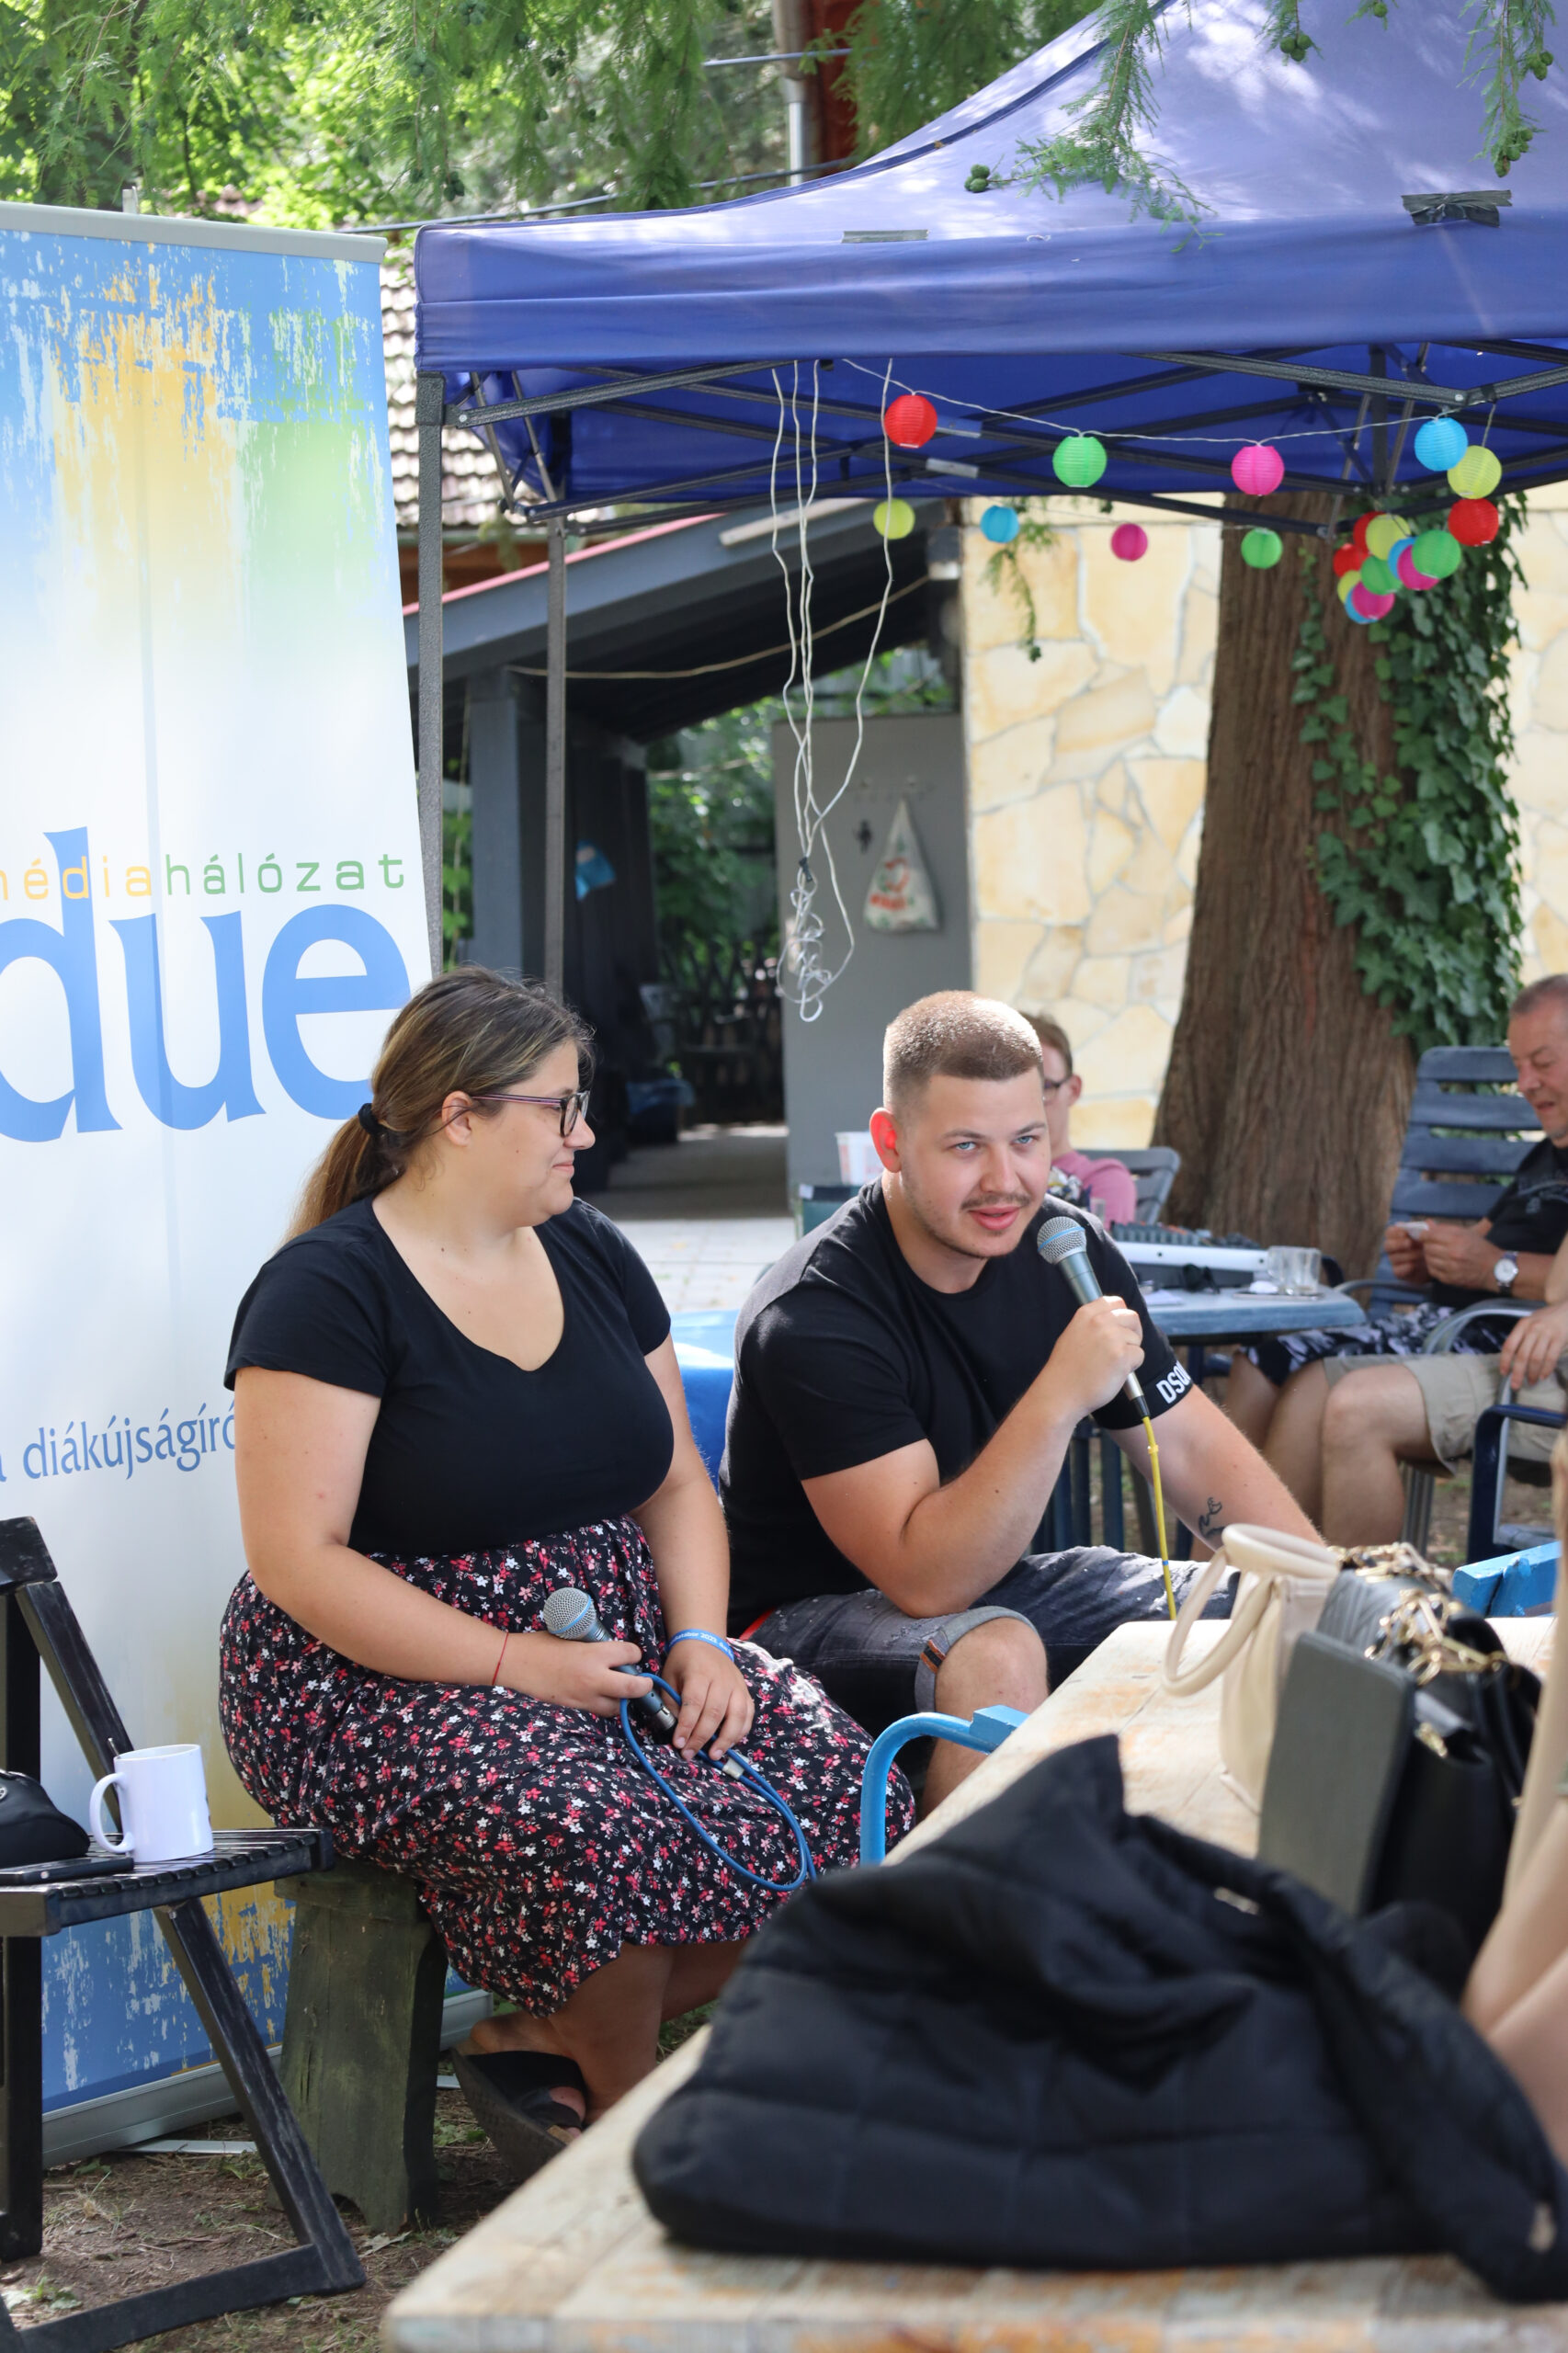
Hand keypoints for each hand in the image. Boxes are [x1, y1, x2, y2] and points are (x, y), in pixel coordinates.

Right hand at [501, 1631, 651, 1716]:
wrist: (516, 1663)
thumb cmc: (541, 1644)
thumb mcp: (573, 1636)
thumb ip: (593, 1645)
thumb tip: (609, 1649)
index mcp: (594, 1655)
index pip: (630, 1655)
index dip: (634, 1653)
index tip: (632, 1654)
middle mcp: (594, 1678)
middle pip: (633, 1688)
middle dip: (644, 1685)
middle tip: (645, 1681)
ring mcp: (584, 1696)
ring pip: (618, 1706)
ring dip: (624, 1699)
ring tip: (622, 1689)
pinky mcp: (575, 1706)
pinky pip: (600, 1710)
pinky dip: (607, 1705)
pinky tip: (603, 1695)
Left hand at [664, 1640, 753, 1758]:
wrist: (704, 1642)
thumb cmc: (683, 1663)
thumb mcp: (669, 1677)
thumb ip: (671, 1702)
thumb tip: (675, 1729)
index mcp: (699, 1673)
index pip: (694, 1703)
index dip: (687, 1725)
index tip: (678, 1743)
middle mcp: (721, 1679)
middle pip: (715, 1712)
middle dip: (702, 1737)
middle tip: (689, 1754)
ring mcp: (737, 1685)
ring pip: (737, 1716)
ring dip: (726, 1739)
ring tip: (714, 1755)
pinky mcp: (745, 1691)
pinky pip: (748, 1715)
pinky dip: (740, 1732)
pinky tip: (729, 1744)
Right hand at [1045, 1296, 1144, 1416]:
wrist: (1060, 1393)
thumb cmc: (1066, 1370)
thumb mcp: (1073, 1335)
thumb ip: (1093, 1325)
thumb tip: (1115, 1321)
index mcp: (1086, 1314)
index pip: (1116, 1302)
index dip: (1122, 1315)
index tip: (1121, 1327)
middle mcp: (1099, 1322)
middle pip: (1132, 1318)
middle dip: (1132, 1333)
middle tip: (1123, 1348)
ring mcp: (1112, 1338)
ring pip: (1136, 1340)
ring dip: (1129, 1353)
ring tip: (1110, 1365)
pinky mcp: (1122, 1356)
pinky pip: (1139, 1355)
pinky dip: (1132, 1366)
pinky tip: (1114, 1373)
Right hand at [1384, 1222, 1427, 1282]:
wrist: (1433, 1264)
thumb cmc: (1428, 1246)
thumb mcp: (1430, 1237)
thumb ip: (1429, 1229)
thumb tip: (1428, 1222)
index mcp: (1396, 1237)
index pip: (1389, 1232)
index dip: (1395, 1232)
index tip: (1405, 1232)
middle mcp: (1392, 1249)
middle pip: (1387, 1245)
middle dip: (1398, 1244)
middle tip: (1409, 1243)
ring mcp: (1394, 1261)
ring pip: (1393, 1258)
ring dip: (1407, 1255)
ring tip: (1421, 1254)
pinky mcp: (1399, 1272)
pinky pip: (1397, 1271)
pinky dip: (1405, 1267)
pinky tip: (1414, 1265)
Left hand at [1419, 1221, 1502, 1291]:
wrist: (1495, 1269)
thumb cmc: (1481, 1248)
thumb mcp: (1467, 1233)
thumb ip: (1445, 1228)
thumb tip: (1427, 1223)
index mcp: (1457, 1239)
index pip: (1430, 1235)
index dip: (1424, 1235)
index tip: (1425, 1236)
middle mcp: (1452, 1253)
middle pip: (1428, 1247)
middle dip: (1427, 1245)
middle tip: (1432, 1245)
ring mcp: (1451, 1267)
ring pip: (1428, 1259)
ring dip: (1429, 1256)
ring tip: (1436, 1254)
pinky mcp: (1450, 1279)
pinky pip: (1432, 1271)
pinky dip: (1433, 1266)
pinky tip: (1439, 1264)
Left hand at [1500, 1302, 1567, 1390]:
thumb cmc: (1548, 1318)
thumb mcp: (1531, 1322)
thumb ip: (1522, 1336)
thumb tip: (1512, 1358)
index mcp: (1523, 1325)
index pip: (1509, 1345)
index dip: (1505, 1361)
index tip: (1504, 1373)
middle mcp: (1533, 1328)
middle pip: (1522, 1355)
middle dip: (1517, 1373)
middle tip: (1515, 1385)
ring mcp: (1547, 1333)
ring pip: (1536, 1358)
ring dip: (1532, 1373)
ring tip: (1531, 1382)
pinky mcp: (1559, 1338)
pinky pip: (1550, 1357)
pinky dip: (1546, 1369)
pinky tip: (1543, 1376)